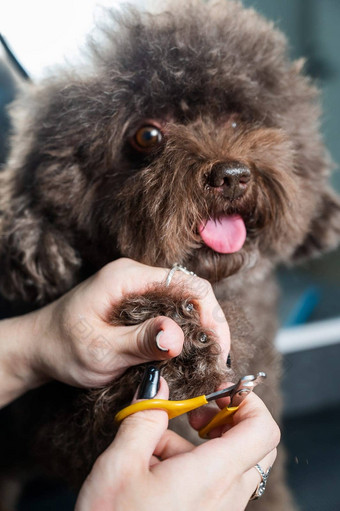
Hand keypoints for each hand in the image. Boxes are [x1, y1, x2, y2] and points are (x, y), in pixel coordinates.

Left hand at [0, 258, 229, 403]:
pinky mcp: (137, 303)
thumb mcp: (100, 350)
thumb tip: (177, 336)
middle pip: (191, 291)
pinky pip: (170, 312)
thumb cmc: (62, 347)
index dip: (211, 314)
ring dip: (200, 329)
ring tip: (209, 359)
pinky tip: (189, 353)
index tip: (217, 348)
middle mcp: (136, 276)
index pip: (187, 284)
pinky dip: (184, 332)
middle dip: (211, 323)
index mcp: (127, 277)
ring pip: (184, 303)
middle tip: (218, 359)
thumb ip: (139, 341)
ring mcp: (137, 289)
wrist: (39, 347)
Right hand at [75, 378, 278, 510]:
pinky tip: (153, 469)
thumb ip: (144, 418)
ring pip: (230, 463)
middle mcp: (227, 496)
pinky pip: (215, 484)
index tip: (219, 390)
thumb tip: (156, 386)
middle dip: (228, 419)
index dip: (248, 401)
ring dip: (199, 444)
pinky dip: (191, 466)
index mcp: (213, 476)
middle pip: (254, 445)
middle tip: (196, 412)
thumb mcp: (120, 466)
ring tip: (155, 445)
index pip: (263, 430)